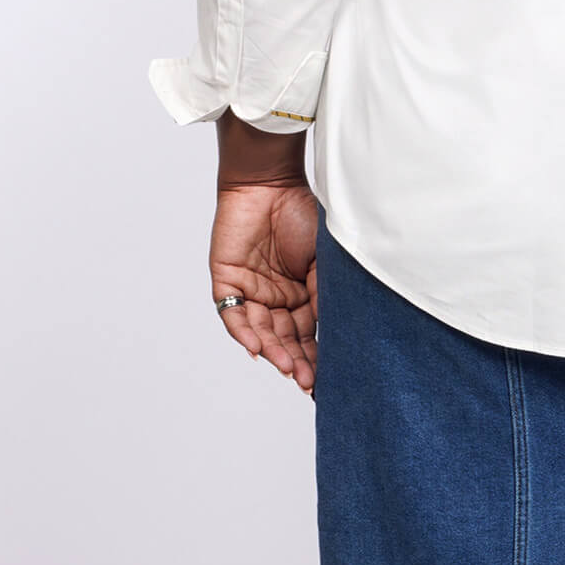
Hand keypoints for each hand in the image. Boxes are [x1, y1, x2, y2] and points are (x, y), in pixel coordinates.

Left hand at [209, 178, 318, 391]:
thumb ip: (326, 296)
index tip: (327, 382)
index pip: (308, 334)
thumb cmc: (303, 213)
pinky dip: (244, 333)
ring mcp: (251, 291)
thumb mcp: (324, 261)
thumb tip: (337, 336)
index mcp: (302, 295)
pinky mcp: (227, 281)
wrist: (270, 181)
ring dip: (274, 352)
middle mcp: (276, 298)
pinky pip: (232, 315)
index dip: (317, 358)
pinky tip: (257, 349)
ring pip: (260, 332)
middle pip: (285, 339)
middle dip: (296, 362)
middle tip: (308, 383)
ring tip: (289, 368)